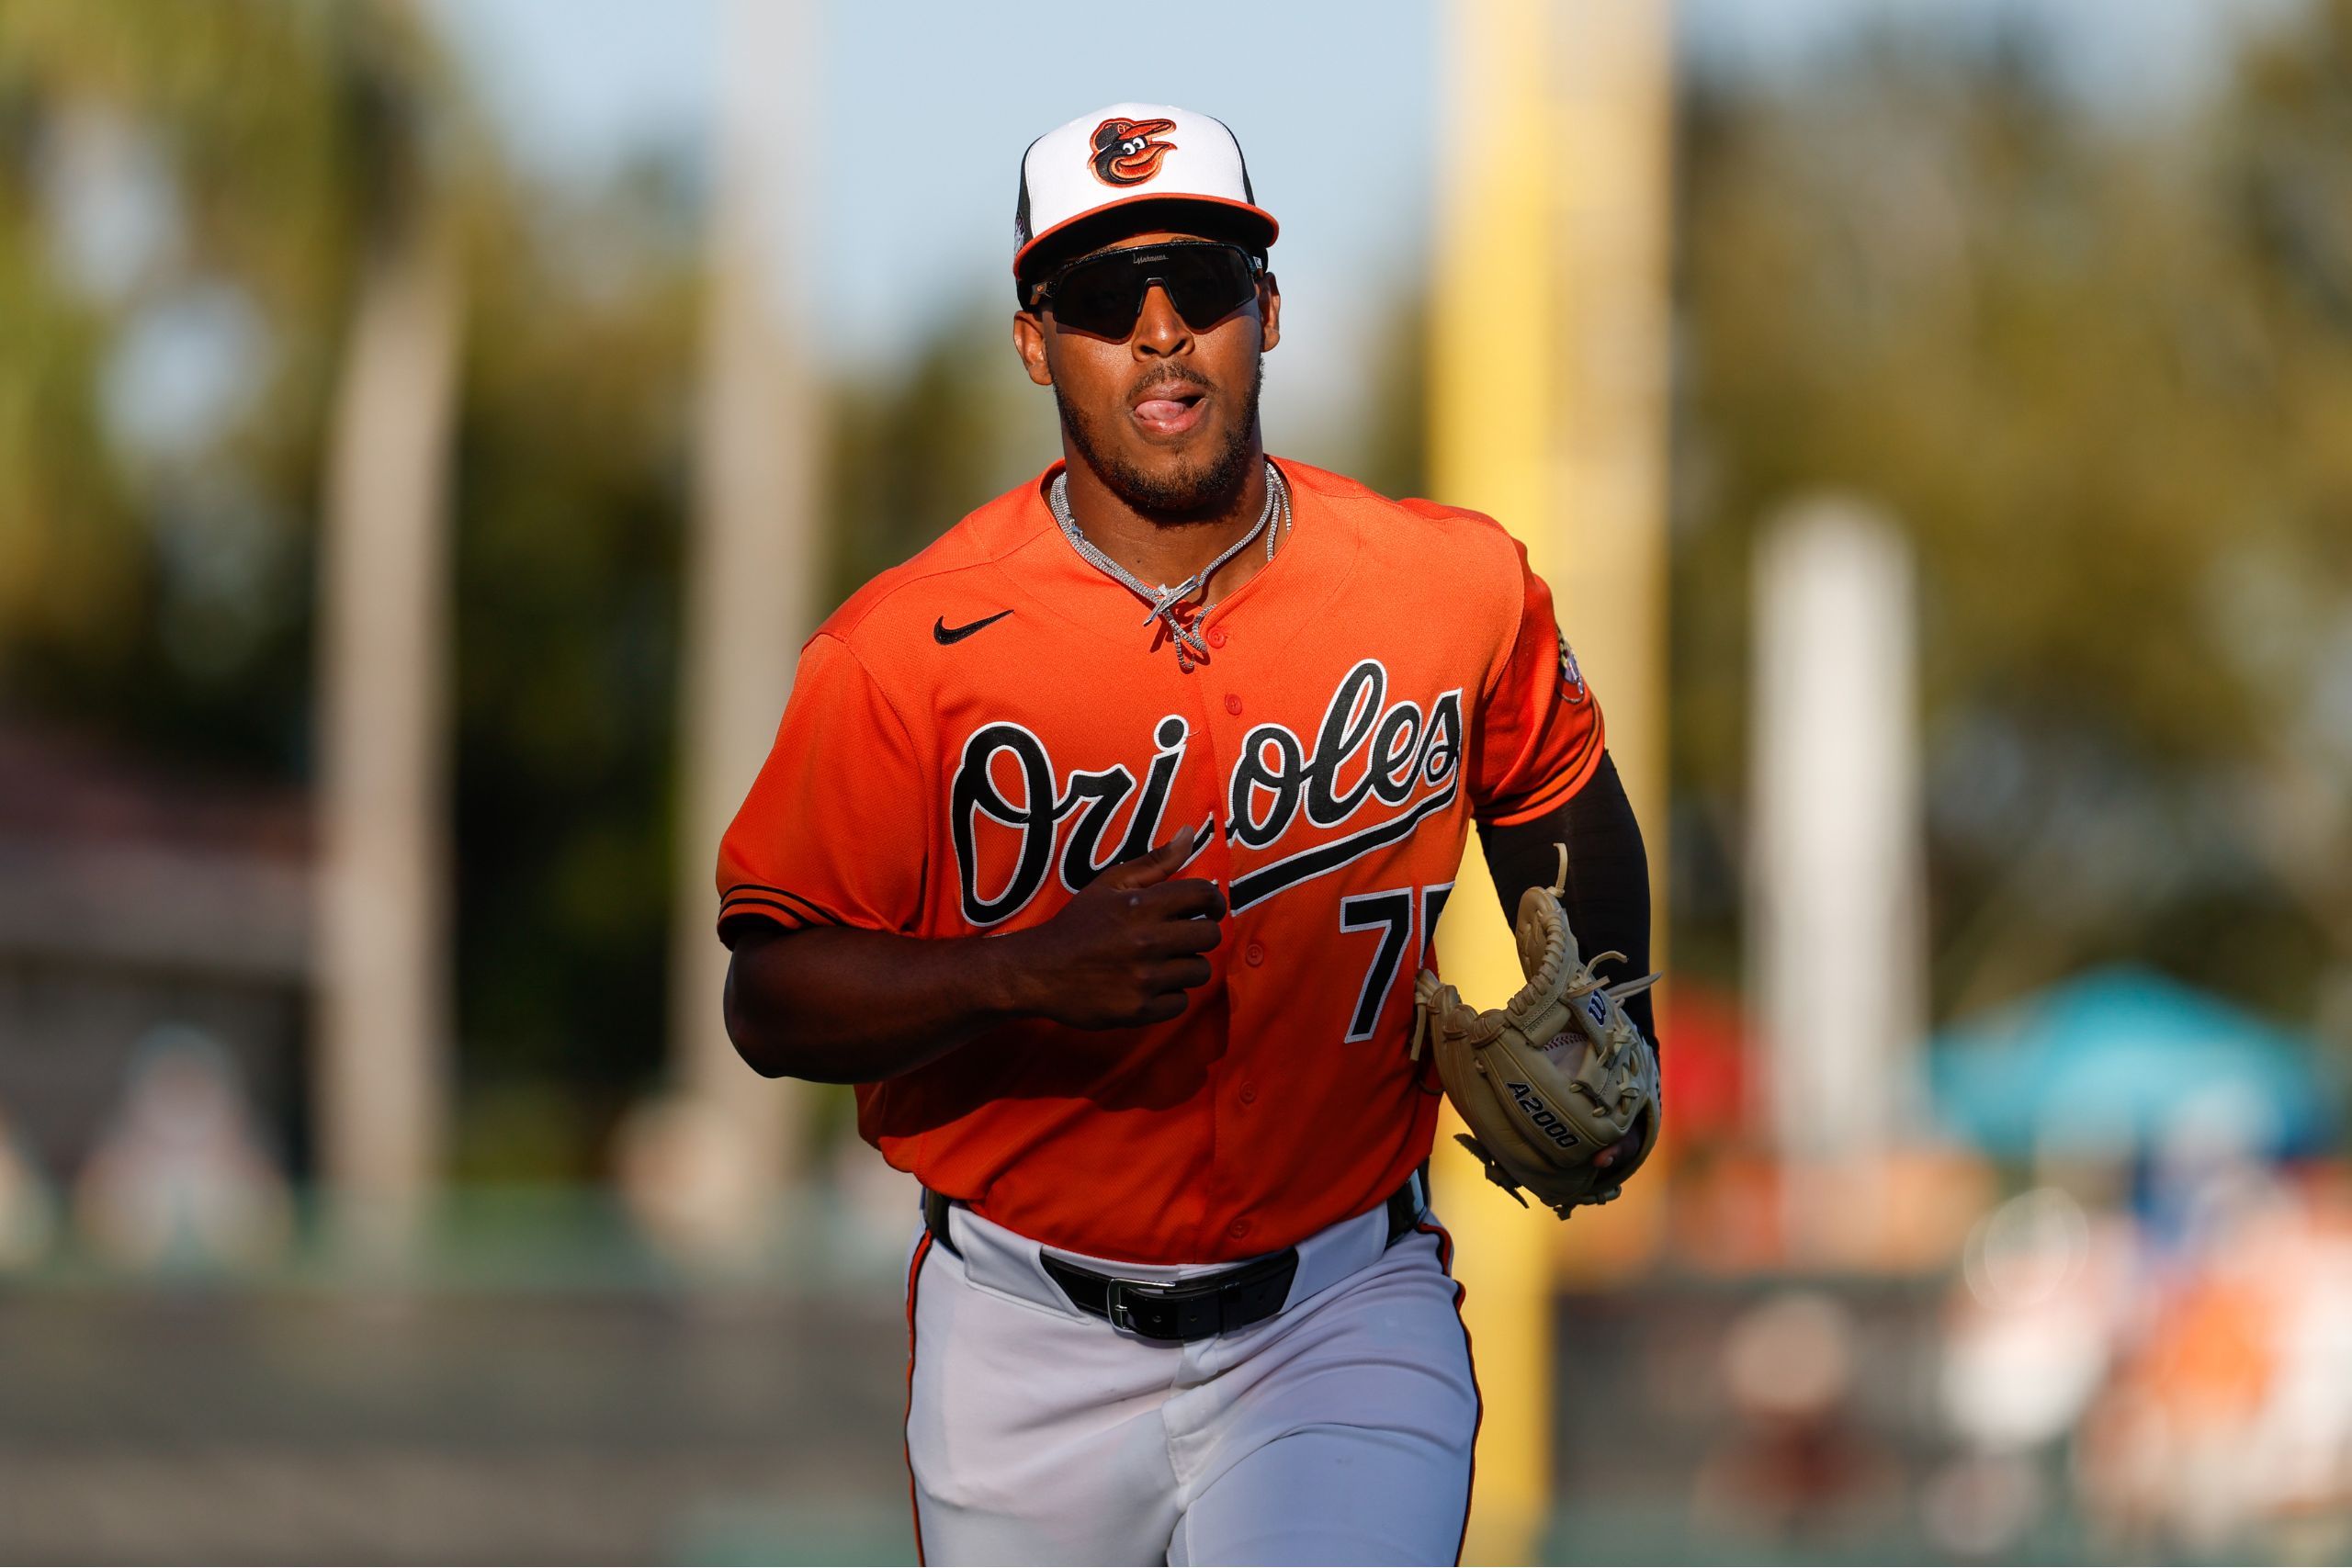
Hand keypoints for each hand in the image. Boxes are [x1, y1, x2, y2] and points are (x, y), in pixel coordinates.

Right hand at [1005, 825, 1226, 1029]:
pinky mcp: (1140, 1010)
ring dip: (1187, 967)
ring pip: (1200, 971)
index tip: (1208, 909)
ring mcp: (1145, 978)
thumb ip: (1155, 862)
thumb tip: (1189, 834)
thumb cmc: (1077, 924)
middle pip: (1210, 936)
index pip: (1204, 895)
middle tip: (1182, 938)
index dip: (1214, 901)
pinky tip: (1150, 987)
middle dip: (1200, 934)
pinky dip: (1169, 997)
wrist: (1039, 971)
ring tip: (1164, 964)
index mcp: (1142, 905)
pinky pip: (1181, 1002)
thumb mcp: (1110, 884)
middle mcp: (1148, 941)